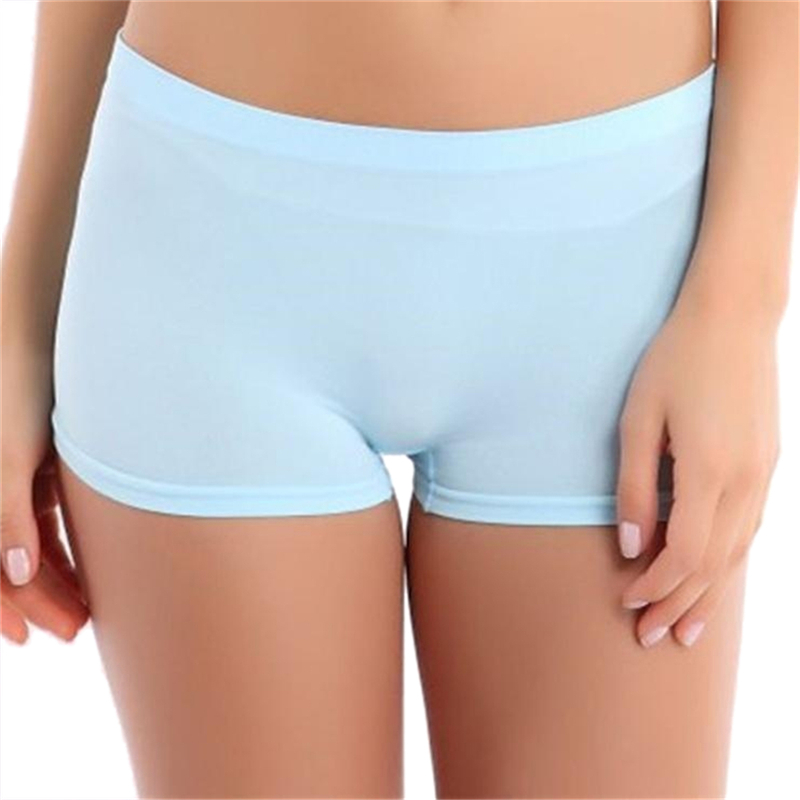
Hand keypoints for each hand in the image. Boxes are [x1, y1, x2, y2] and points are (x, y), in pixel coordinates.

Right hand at [1, 349, 89, 643]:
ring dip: (52, 579)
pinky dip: (58, 547)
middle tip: (74, 628)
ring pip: (25, 547)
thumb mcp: (13, 457)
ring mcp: (7, 482)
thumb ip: (8, 515)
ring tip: (86, 607)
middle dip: (37, 601)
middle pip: (5, 563)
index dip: (2, 608)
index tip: (30, 639)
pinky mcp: (32, 470)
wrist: (42, 340)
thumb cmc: (16, 391)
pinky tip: (82, 568)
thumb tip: (18, 575)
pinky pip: (40, 520)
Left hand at [615, 291, 780, 648]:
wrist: (733, 317)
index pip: (683, 554)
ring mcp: (765, 474)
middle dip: (680, 605)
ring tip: (688, 630)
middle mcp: (746, 481)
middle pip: (714, 565)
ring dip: (710, 594)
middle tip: (652, 638)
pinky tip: (716, 578)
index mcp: (709, 470)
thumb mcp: (639, 419)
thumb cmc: (675, 362)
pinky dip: (730, 562)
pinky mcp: (768, 464)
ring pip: (738, 553)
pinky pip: (751, 529)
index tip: (626, 603)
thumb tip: (630, 545)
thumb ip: (635, 486)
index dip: (654, 586)